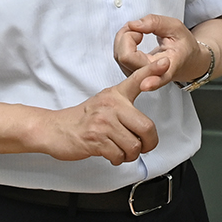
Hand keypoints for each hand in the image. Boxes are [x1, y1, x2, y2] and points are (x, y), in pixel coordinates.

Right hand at [34, 61, 167, 165]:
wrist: (55, 129)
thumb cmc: (83, 119)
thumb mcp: (105, 103)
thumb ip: (125, 106)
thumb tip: (146, 124)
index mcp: (115, 95)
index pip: (137, 79)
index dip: (152, 70)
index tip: (165, 62)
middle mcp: (111, 106)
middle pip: (146, 128)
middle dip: (148, 144)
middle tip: (142, 147)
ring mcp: (103, 123)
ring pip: (134, 146)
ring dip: (130, 155)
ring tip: (120, 150)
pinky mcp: (95, 140)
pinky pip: (119, 156)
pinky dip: (117, 160)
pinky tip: (110, 154)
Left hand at [115, 14, 206, 88]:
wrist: (185, 60)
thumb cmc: (182, 46)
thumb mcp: (176, 28)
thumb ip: (156, 23)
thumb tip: (134, 25)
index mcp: (170, 67)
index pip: (159, 76)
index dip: (152, 80)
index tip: (146, 84)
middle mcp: (151, 75)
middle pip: (126, 57)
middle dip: (129, 36)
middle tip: (142, 30)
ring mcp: (138, 76)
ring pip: (119, 55)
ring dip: (125, 37)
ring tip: (141, 32)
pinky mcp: (129, 71)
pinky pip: (118, 54)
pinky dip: (123, 40)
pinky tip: (135, 36)